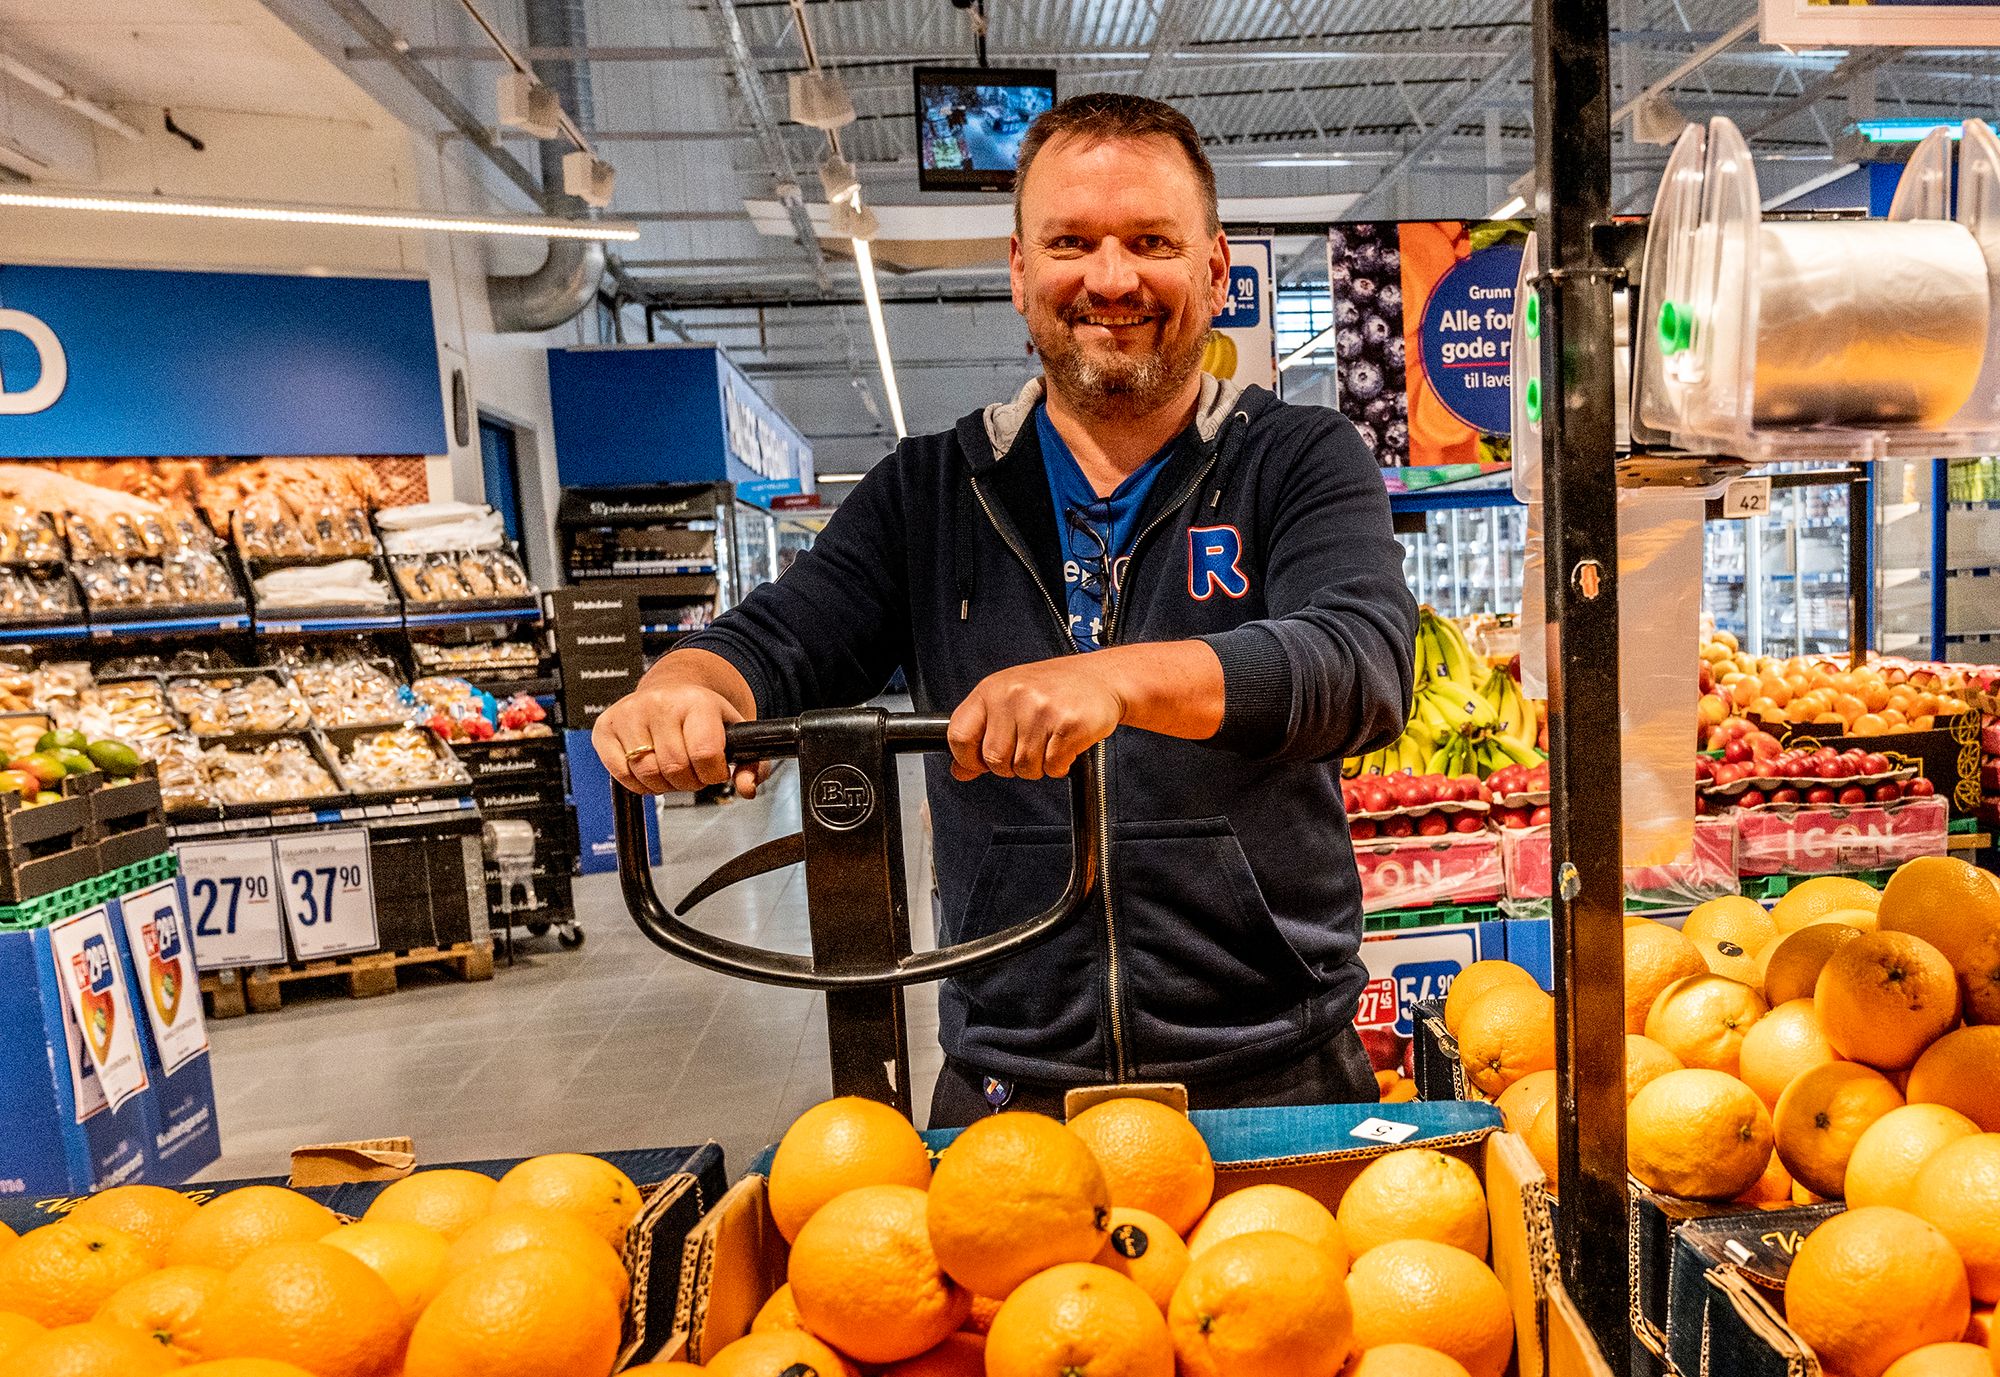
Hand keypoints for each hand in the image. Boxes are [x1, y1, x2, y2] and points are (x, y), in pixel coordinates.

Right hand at [592, 681, 767, 796]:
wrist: (673, 688)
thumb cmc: (704, 715)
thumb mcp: (737, 733)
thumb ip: (753, 764)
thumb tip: (747, 789)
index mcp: (697, 701)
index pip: (705, 754)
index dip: (713, 773)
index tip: (714, 769)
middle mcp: (661, 703)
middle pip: (675, 768)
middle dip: (689, 781)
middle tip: (692, 770)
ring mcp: (629, 713)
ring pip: (646, 774)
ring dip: (663, 785)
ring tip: (672, 769)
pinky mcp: (605, 726)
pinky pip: (620, 773)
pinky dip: (637, 782)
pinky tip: (649, 768)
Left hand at [947, 657, 1123, 781]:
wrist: (1102, 677)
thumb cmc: (1055, 688)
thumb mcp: (1009, 701)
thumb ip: (983, 733)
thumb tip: (959, 770)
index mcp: (992, 689)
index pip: (959, 735)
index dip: (967, 758)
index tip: (981, 762)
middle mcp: (1013, 696)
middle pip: (994, 759)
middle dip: (1011, 766)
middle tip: (1029, 748)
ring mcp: (1041, 709)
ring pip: (1024, 767)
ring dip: (1039, 766)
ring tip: (1049, 742)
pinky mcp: (1069, 724)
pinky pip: (1053, 767)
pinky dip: (1059, 765)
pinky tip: (1065, 744)